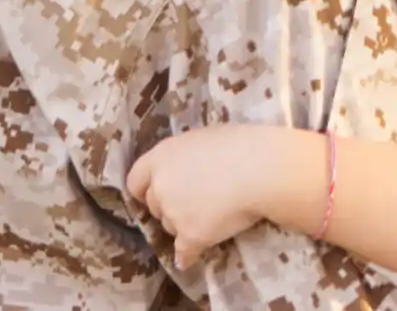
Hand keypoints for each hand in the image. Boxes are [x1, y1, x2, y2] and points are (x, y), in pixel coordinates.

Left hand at [125, 126, 313, 269]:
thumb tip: (187, 169)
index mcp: (161, 157)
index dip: (146, 189)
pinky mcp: (190, 236)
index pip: (136, 180)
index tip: (159, 193)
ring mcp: (173, 213)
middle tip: (193, 204)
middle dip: (169, 207)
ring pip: (171, 227)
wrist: (260, 169)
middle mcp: (160, 186)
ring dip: (184, 226)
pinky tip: (192, 258)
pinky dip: (189, 256)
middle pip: (155, 206)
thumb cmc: (240, 145)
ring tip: (209, 219)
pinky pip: (184, 253)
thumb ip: (185, 158)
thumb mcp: (203, 139)